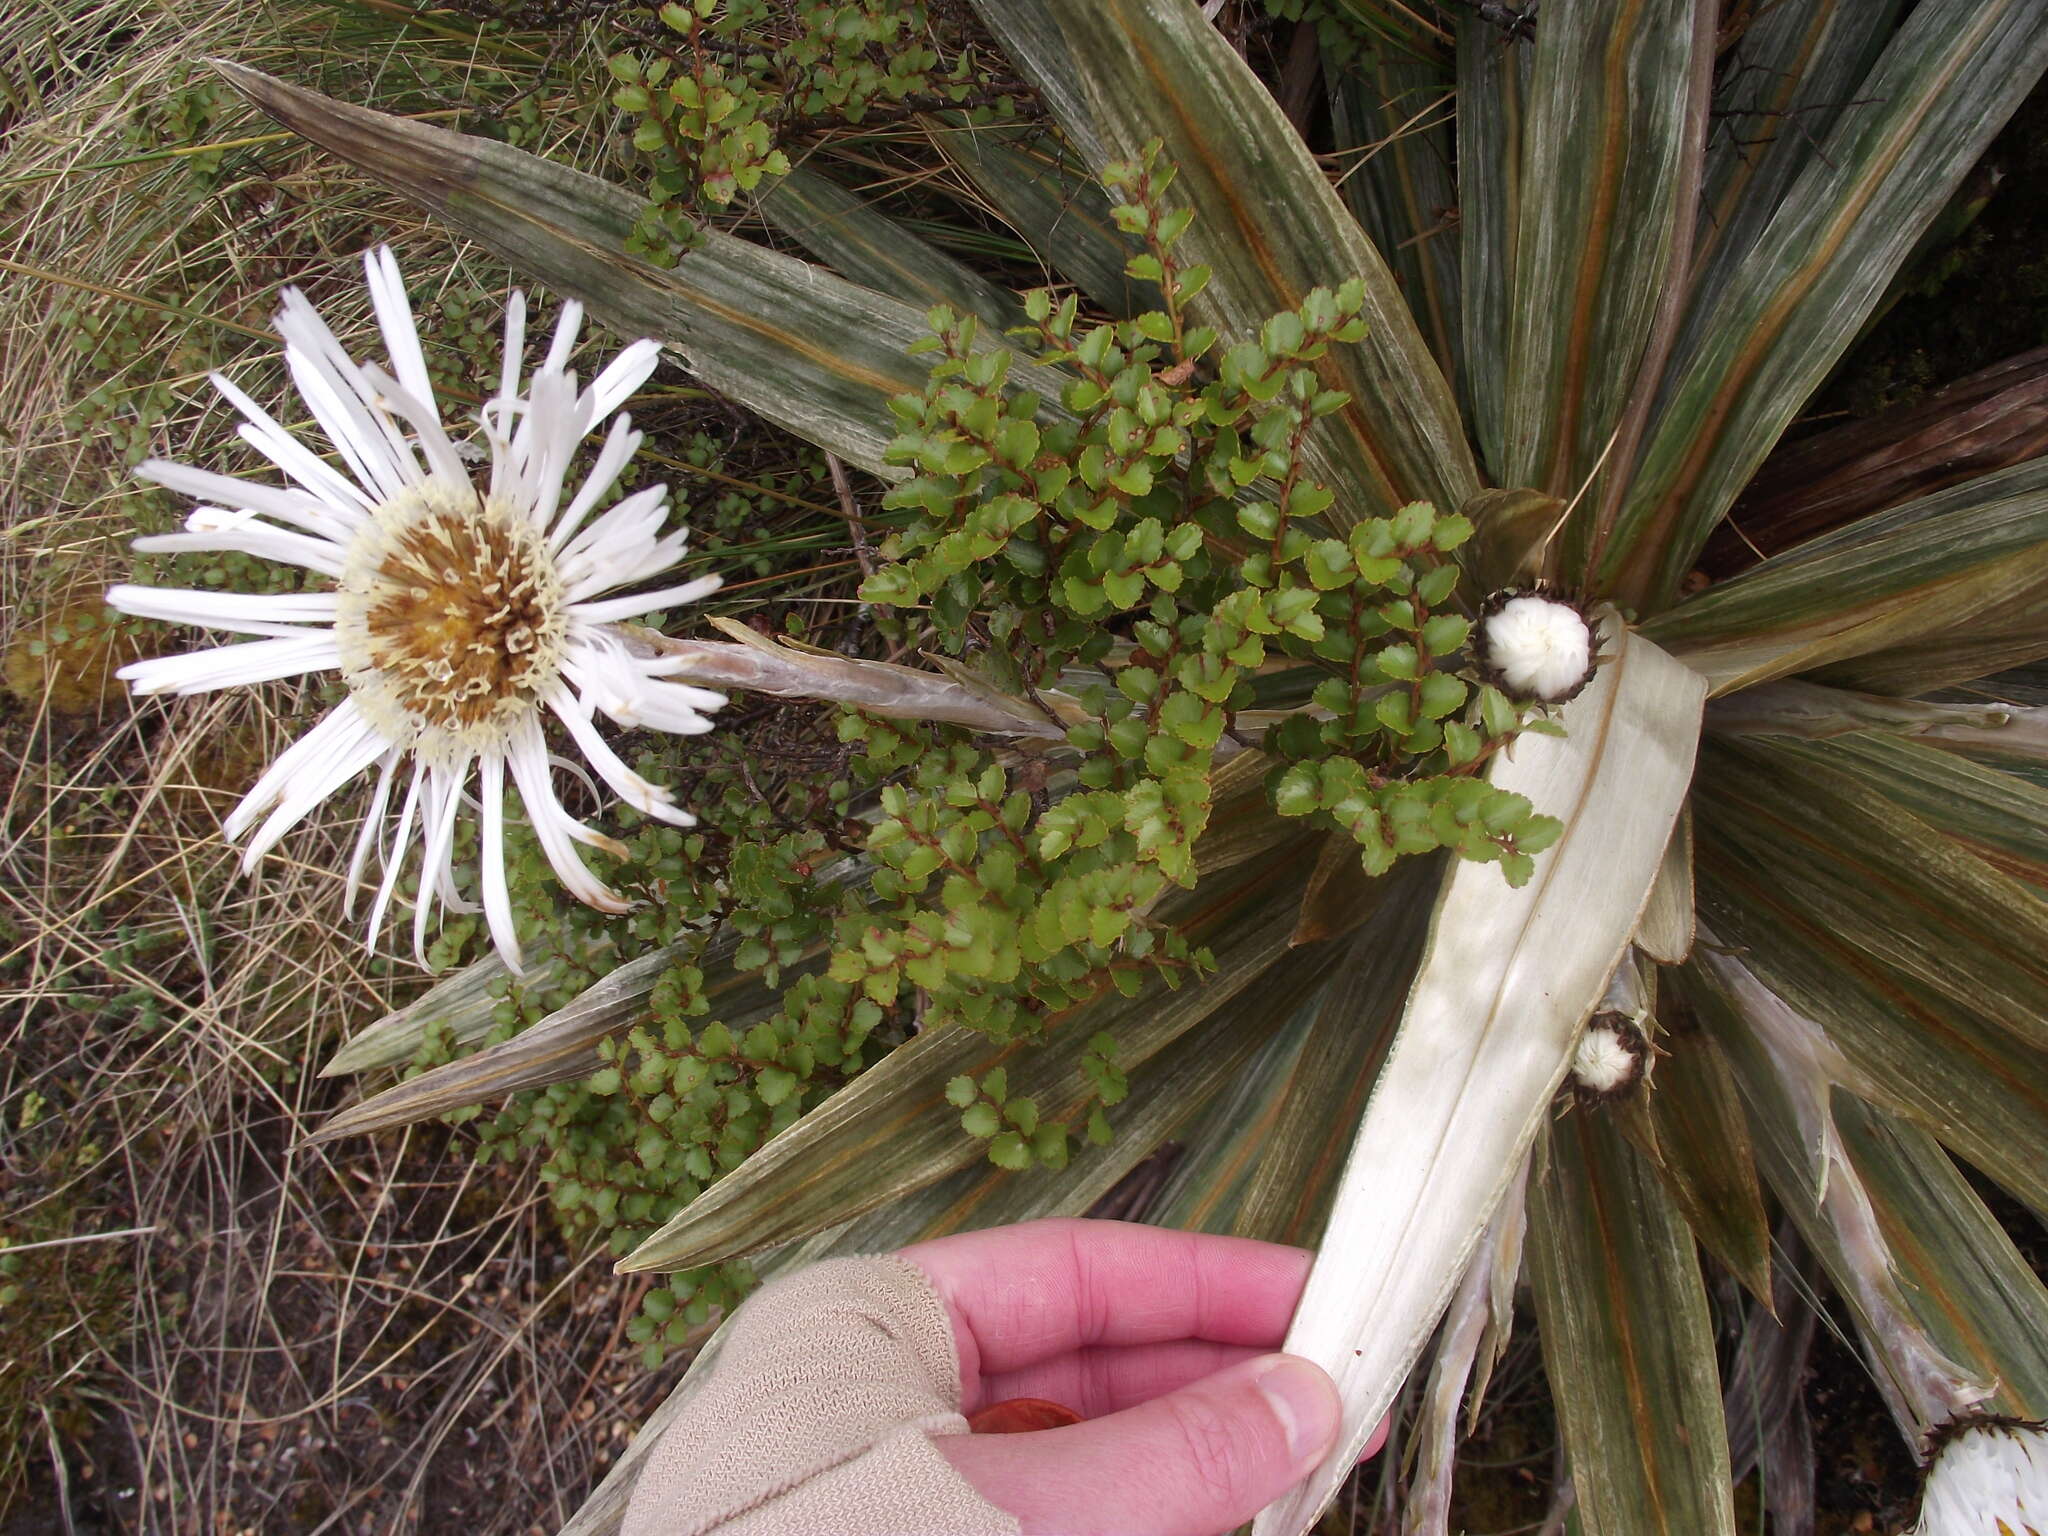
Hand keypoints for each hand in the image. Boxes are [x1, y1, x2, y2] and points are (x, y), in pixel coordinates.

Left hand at [902, 1218, 1379, 1535]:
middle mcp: (882, 1392)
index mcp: (873, 1325)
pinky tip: (1215, 1517)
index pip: (1073, 1269)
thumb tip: (1308, 1403)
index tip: (1315, 1297)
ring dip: (1187, 1459)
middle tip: (1338, 1399)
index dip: (1204, 1282)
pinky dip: (1139, 1520)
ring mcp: (898, 1483)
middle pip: (1086, 1359)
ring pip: (1077, 1448)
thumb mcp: (1034, 1514)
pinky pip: (1055, 1518)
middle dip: (1213, 1381)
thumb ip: (1175, 1457)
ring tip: (1299, 1468)